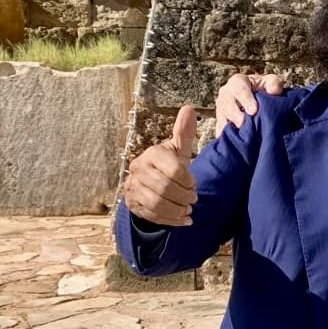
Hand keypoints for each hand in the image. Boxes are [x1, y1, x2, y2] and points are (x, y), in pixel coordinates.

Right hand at [123, 104, 196, 226]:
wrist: (147, 182)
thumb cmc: (167, 164)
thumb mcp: (177, 150)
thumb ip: (184, 132)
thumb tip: (189, 108)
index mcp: (152, 154)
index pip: (174, 170)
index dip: (188, 181)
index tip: (194, 185)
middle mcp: (139, 169)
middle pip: (164, 189)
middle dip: (183, 197)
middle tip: (193, 200)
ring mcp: (133, 187)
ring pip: (157, 204)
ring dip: (177, 210)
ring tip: (188, 210)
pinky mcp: (133, 203)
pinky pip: (152, 215)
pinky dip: (171, 220)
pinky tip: (183, 220)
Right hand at [215, 72, 285, 135]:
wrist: (258, 101)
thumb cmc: (264, 90)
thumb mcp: (271, 83)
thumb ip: (274, 83)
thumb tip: (274, 91)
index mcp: (237, 82)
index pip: (239, 89)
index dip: (245, 100)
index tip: (253, 111)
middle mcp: (226, 94)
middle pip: (227, 105)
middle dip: (236, 116)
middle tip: (245, 125)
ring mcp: (221, 110)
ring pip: (222, 119)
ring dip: (231, 128)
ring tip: (242, 137)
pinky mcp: (221, 123)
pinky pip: (221, 132)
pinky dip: (227, 138)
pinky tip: (236, 145)